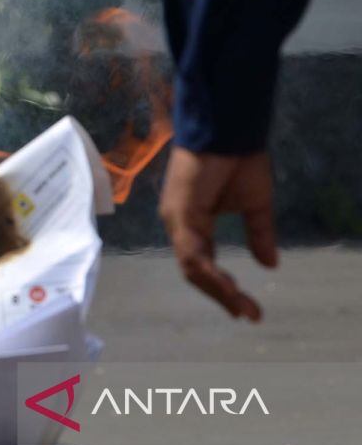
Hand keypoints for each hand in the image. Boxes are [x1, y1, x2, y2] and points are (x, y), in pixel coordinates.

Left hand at [158, 148, 277, 321]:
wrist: (230, 130)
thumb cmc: (238, 160)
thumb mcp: (254, 205)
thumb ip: (259, 234)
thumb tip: (269, 265)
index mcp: (191, 222)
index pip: (202, 263)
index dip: (222, 287)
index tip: (246, 308)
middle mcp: (178, 223)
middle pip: (194, 270)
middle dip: (221, 295)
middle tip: (247, 314)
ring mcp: (176, 217)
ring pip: (191, 266)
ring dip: (218, 290)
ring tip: (242, 307)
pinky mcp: (180, 210)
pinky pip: (192, 251)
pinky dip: (209, 272)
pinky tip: (228, 287)